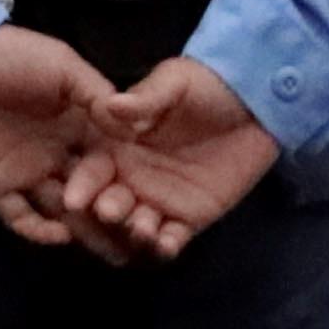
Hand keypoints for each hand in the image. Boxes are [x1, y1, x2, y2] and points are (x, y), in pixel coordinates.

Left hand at [0, 25, 120, 252]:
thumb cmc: (13, 58)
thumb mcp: (64, 68)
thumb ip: (96, 96)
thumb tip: (133, 128)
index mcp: (78, 125)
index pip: (108, 160)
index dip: (125, 179)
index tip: (150, 202)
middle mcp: (58, 153)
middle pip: (89, 190)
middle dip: (110, 213)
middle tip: (135, 239)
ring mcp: (27, 171)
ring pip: (59, 208)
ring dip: (81, 228)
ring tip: (108, 249)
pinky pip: (20, 216)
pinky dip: (39, 230)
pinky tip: (61, 235)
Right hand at [67, 56, 282, 261]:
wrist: (254, 103)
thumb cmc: (206, 85)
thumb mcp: (174, 81)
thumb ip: (145, 98)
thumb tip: (111, 105)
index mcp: (118, 147)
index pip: (92, 170)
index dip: (82, 183)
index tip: (74, 198)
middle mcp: (131, 179)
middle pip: (108, 204)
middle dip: (105, 212)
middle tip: (110, 212)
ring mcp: (159, 202)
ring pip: (135, 226)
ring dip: (133, 233)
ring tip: (142, 228)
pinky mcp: (189, 219)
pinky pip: (171, 239)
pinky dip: (163, 247)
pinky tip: (164, 245)